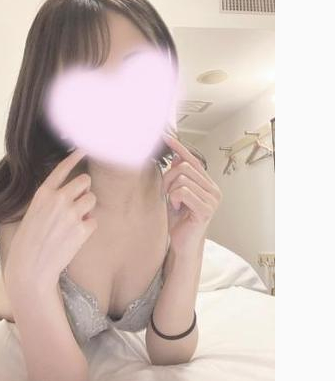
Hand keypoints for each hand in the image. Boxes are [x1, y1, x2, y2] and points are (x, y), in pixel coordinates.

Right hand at [3, 147, 97, 292]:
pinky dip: (88, 228)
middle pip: (84, 181)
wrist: (31, 268)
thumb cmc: (28, 242)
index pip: (62, 169)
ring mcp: (71, 214)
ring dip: (87, 209)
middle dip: (84, 190)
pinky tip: (75, 237)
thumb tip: (69, 193)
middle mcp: (58, 199)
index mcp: (42, 194)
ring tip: (74, 223)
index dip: (74, 157)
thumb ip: (49, 199)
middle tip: (77, 204)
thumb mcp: (31, 213)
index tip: (84, 148)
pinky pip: (94, 221)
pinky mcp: (82, 229)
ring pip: (91, 199)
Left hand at [161, 133, 221, 254]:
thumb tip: (175, 156)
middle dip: (168, 179)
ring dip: (170, 191)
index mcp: (208, 183)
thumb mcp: (174, 193)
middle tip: (166, 193)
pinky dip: (174, 199)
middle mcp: (214, 189)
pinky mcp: (206, 209)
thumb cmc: (178, 220)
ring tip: (173, 203)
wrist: (182, 244)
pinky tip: (176, 208)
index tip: (165, 136)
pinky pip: (183, 192)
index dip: (179, 147)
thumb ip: (177, 176)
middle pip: (183, 167)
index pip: (192, 160)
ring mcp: (212, 199)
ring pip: (181, 179)